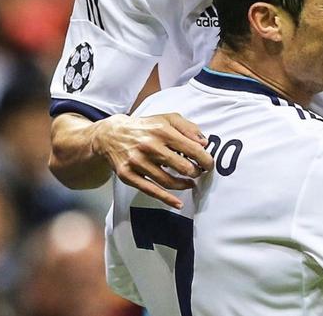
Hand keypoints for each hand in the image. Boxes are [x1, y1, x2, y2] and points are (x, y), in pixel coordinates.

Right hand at [92, 113, 213, 208]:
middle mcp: (150, 146)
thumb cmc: (146, 127)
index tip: (209, 164)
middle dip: (196, 172)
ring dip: (184, 185)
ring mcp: (138, 162)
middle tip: (199, 172)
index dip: (205, 159)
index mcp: (162, 131)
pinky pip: (151, 191)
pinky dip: (167, 199)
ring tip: (191, 183)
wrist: (112, 135)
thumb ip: (188, 128)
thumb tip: (204, 143)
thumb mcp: (168, 119)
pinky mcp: (128, 175)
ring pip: (168, 181)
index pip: (192, 148)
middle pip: (182, 167)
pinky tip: (178, 203)